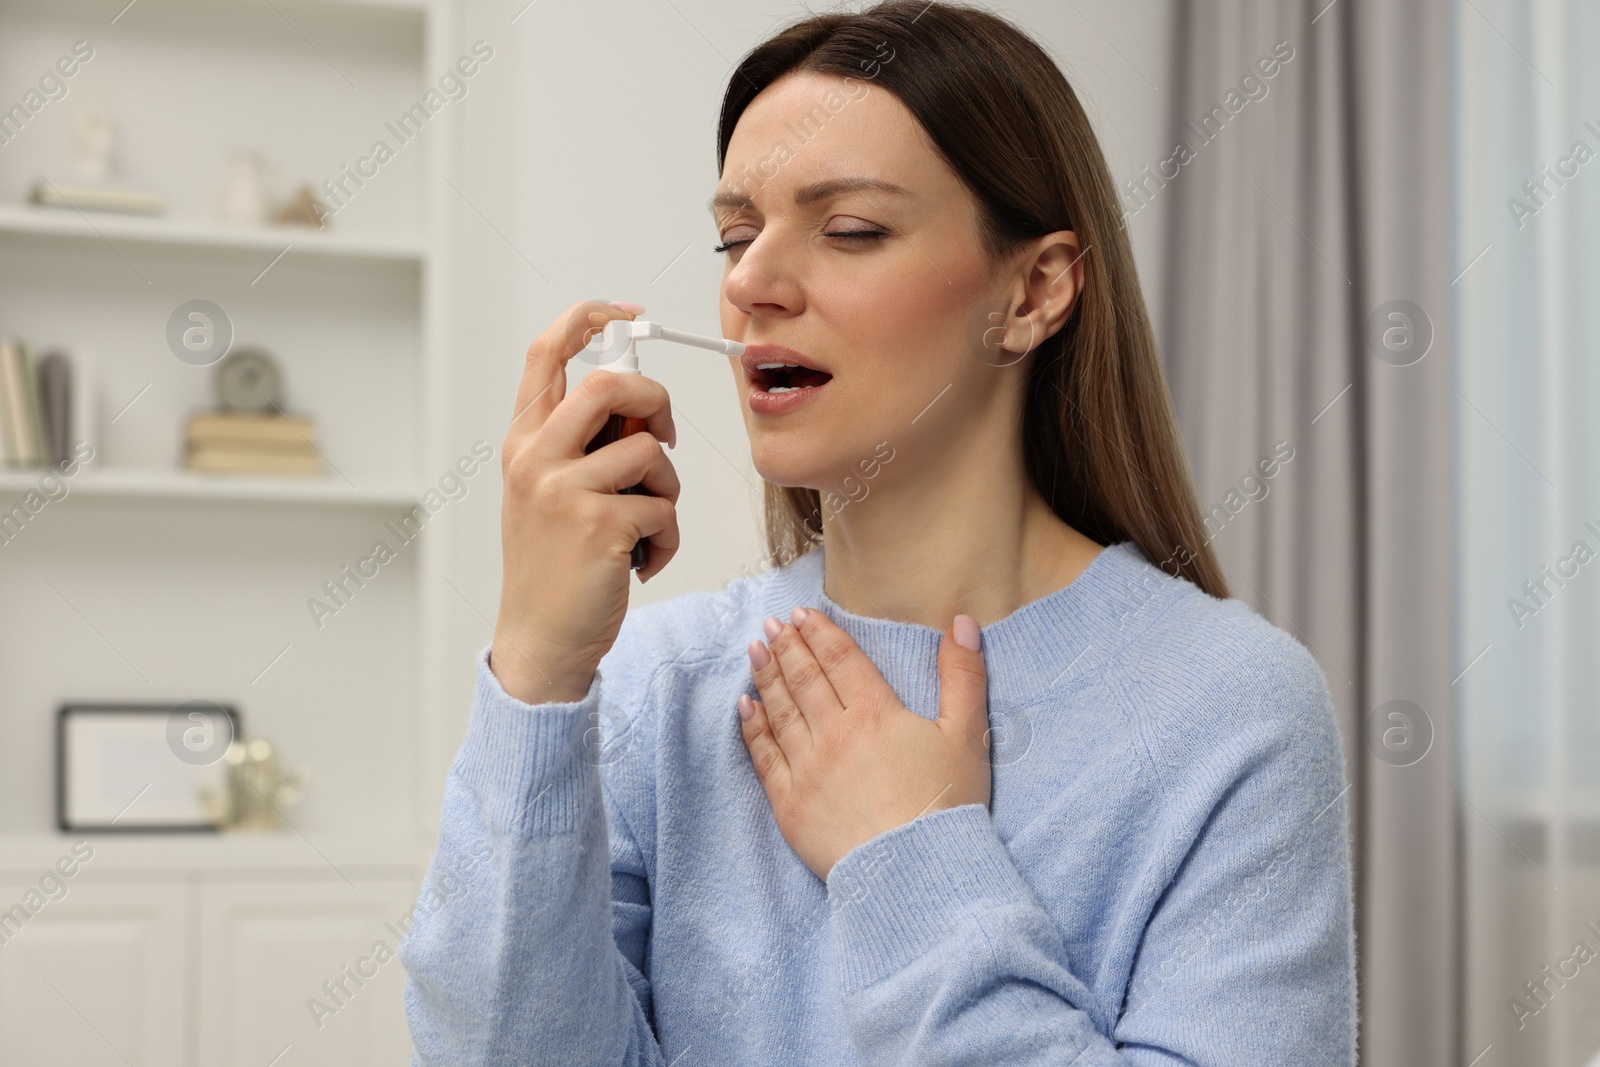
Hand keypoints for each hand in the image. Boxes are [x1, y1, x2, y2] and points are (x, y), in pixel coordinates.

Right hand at [490, 299, 680, 704]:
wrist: (541, 640)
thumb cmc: (556, 566)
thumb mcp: (551, 491)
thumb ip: (585, 443)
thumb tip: (643, 402)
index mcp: (523, 441)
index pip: (547, 351)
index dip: (590, 318)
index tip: (627, 314)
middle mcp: (535, 457)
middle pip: (612, 384)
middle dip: (657, 402)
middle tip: (663, 436)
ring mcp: (564, 490)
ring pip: (650, 450)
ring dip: (666, 490)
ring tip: (645, 525)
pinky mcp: (599, 526)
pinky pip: (663, 508)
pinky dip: (668, 538)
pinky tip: (643, 563)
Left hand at [738, 606, 991, 881]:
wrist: (915, 872)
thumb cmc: (946, 806)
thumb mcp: (967, 736)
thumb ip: (964, 676)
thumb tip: (962, 623)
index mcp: (876, 713)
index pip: (841, 660)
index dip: (821, 634)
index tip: (802, 614)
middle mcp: (835, 733)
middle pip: (805, 679)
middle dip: (787, 647)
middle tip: (771, 625)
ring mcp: (808, 769)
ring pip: (781, 711)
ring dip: (766, 677)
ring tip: (754, 651)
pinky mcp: (790, 805)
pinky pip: (765, 758)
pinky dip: (752, 728)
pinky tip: (744, 708)